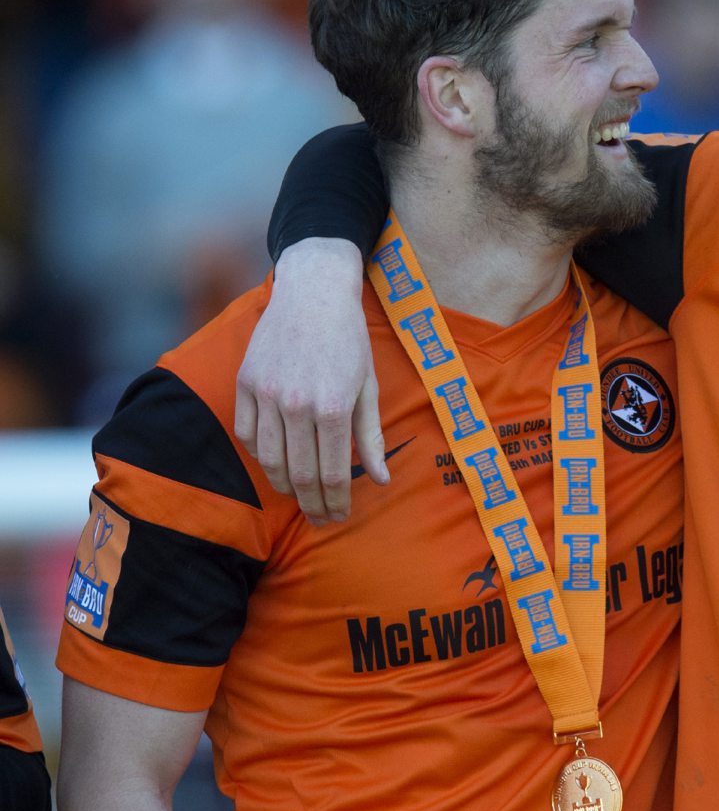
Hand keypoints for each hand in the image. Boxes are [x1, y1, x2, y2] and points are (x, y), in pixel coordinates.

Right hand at [235, 239, 382, 524]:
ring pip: (269, 461)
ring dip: (284, 487)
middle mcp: (296, 405)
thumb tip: (381, 479)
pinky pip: (247, 434)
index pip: (331, 474)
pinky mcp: (245, 383)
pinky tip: (276, 463)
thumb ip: (371, 437)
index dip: (335, 502)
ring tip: (299, 497)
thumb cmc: (349, 340)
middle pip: (299, 475)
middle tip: (320, 518)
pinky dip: (260, 456)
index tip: (338, 515)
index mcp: (333, 407)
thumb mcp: (369, 387)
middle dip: (312, 504)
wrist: (313, 292)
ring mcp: (266, 394)